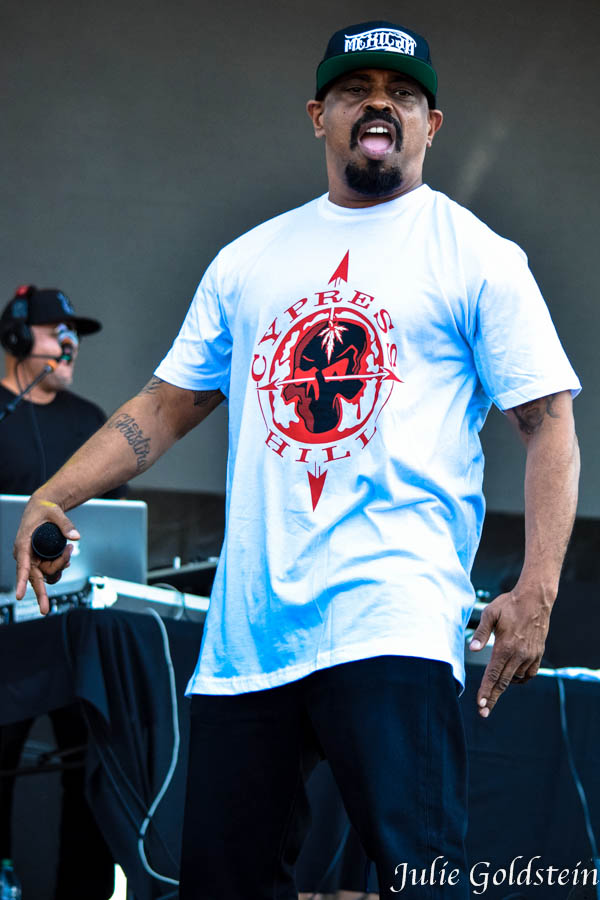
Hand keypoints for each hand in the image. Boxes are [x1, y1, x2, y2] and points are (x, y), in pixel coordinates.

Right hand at [13, 496, 79, 614]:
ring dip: (59, 567)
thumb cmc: (44, 509)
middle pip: (34, 578)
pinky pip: (49, 571)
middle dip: (40, 594)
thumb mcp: (55, 513)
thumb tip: (76, 537)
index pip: (23, 567)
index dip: (22, 582)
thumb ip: (65, 524)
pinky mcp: (39, 560)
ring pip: (46, 575)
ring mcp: (32, 559)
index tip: (19, 596)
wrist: (42, 507)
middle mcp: (25, 555)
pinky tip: (67, 558)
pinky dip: (59, 567)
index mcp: (23, 545)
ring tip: (69, 551)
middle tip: (45, 610)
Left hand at [468, 586, 550, 717]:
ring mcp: (530, 656)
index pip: (493, 675)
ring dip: (504, 685)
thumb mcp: (491, 613)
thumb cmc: (510, 604)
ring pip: (515, 678)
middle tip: (484, 713)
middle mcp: (519, 655)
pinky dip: (519, 678)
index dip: (486, 691)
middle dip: (492, 698)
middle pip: (503, 683)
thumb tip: (472, 649)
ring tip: (493, 689)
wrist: (536, 599)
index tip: (480, 705)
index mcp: (505, 647)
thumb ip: (481, 633)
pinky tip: (511, 676)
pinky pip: (528, 673)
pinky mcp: (537, 654)